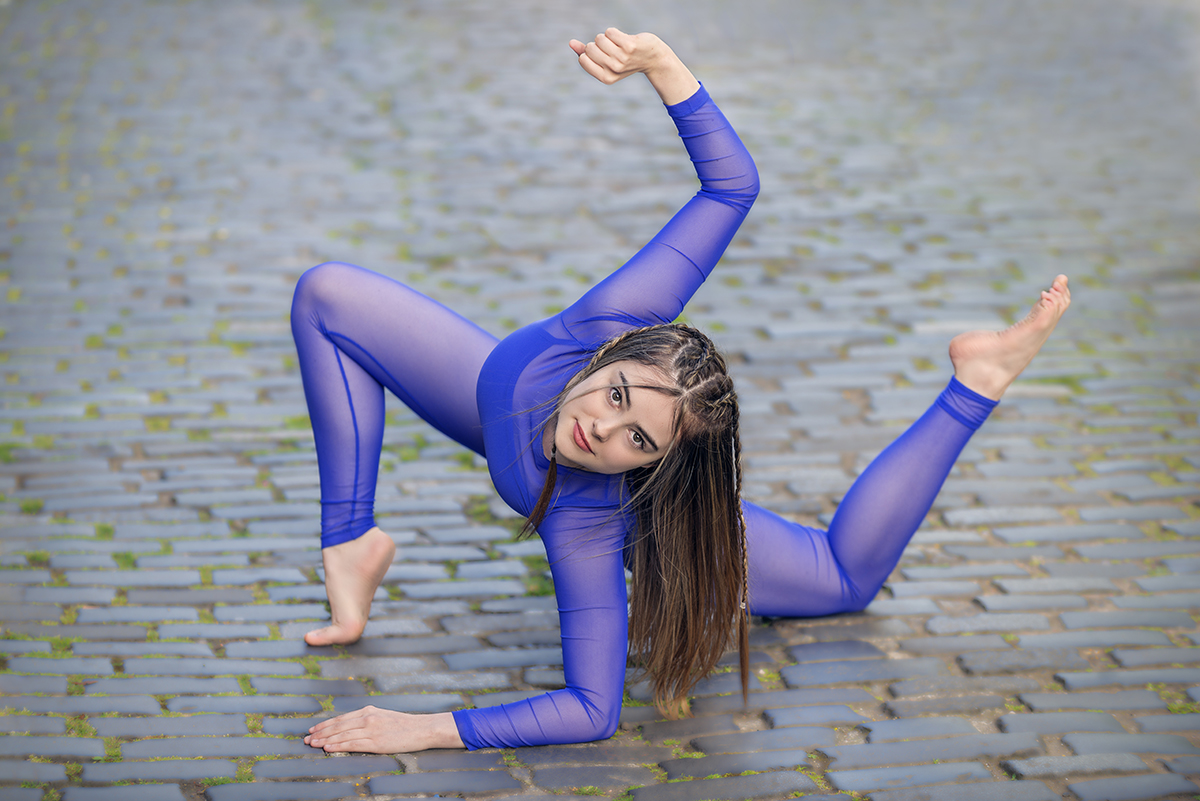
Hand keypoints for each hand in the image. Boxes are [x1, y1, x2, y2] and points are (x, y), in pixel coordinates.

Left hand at [304, 706, 462, 753]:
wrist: (421, 728)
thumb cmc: (403, 725)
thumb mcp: (383, 716)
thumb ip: (367, 719)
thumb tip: (350, 727)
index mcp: (368, 711)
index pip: (340, 718)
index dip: (324, 724)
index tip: (312, 729)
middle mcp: (367, 718)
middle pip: (337, 726)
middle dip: (320, 732)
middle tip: (306, 738)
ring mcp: (371, 730)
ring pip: (342, 735)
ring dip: (324, 740)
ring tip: (312, 744)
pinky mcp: (376, 742)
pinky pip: (352, 744)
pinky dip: (338, 746)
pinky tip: (328, 748)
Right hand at [568, 28, 669, 84]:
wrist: (653, 58)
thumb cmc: (627, 59)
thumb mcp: (606, 61)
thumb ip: (587, 54)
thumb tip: (571, 43)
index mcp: (606, 78)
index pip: (583, 59)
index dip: (590, 53)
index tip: (603, 56)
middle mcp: (613, 69)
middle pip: (590, 47)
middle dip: (598, 44)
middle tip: (613, 50)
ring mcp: (621, 58)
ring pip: (599, 38)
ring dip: (607, 37)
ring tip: (619, 45)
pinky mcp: (628, 46)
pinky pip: (609, 32)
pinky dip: (614, 32)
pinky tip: (624, 39)